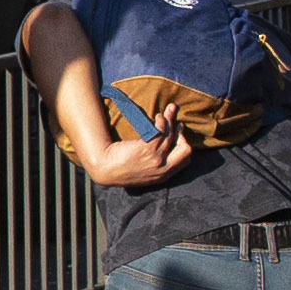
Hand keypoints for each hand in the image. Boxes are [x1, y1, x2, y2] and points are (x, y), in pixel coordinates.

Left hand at [80, 125, 198, 189]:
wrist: (104, 169)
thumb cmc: (119, 169)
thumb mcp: (142, 173)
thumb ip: (154, 166)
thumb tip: (161, 150)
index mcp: (163, 176)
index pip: (185, 160)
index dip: (184, 146)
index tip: (179, 136)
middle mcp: (163, 169)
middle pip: (186, 149)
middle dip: (182, 134)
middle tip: (178, 123)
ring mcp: (156, 159)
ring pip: (171, 136)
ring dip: (170, 121)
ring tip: (166, 113)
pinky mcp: (147, 149)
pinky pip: (161, 131)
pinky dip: (162, 121)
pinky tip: (157, 117)